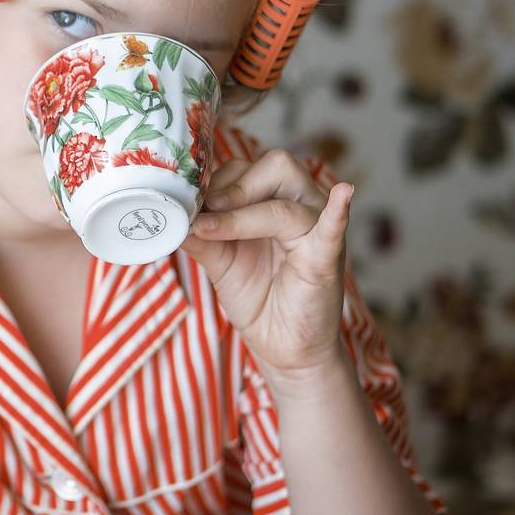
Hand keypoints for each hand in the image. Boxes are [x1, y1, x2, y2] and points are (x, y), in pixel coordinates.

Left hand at [182, 149, 353, 383]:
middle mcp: (302, 207)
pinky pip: (334, 230)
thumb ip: (201, 237)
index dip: (216, 181)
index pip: (248, 168)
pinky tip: (343, 194)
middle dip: (234, 188)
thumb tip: (171, 215)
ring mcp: (317, 231)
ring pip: (288, 201)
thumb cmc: (258, 299)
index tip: (189, 204)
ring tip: (215, 228)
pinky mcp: (326, 259)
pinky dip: (337, 212)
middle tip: (206, 214)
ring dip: (244, 212)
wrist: (284, 348)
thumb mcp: (221, 263)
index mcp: (275, 201)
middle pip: (277, 166)